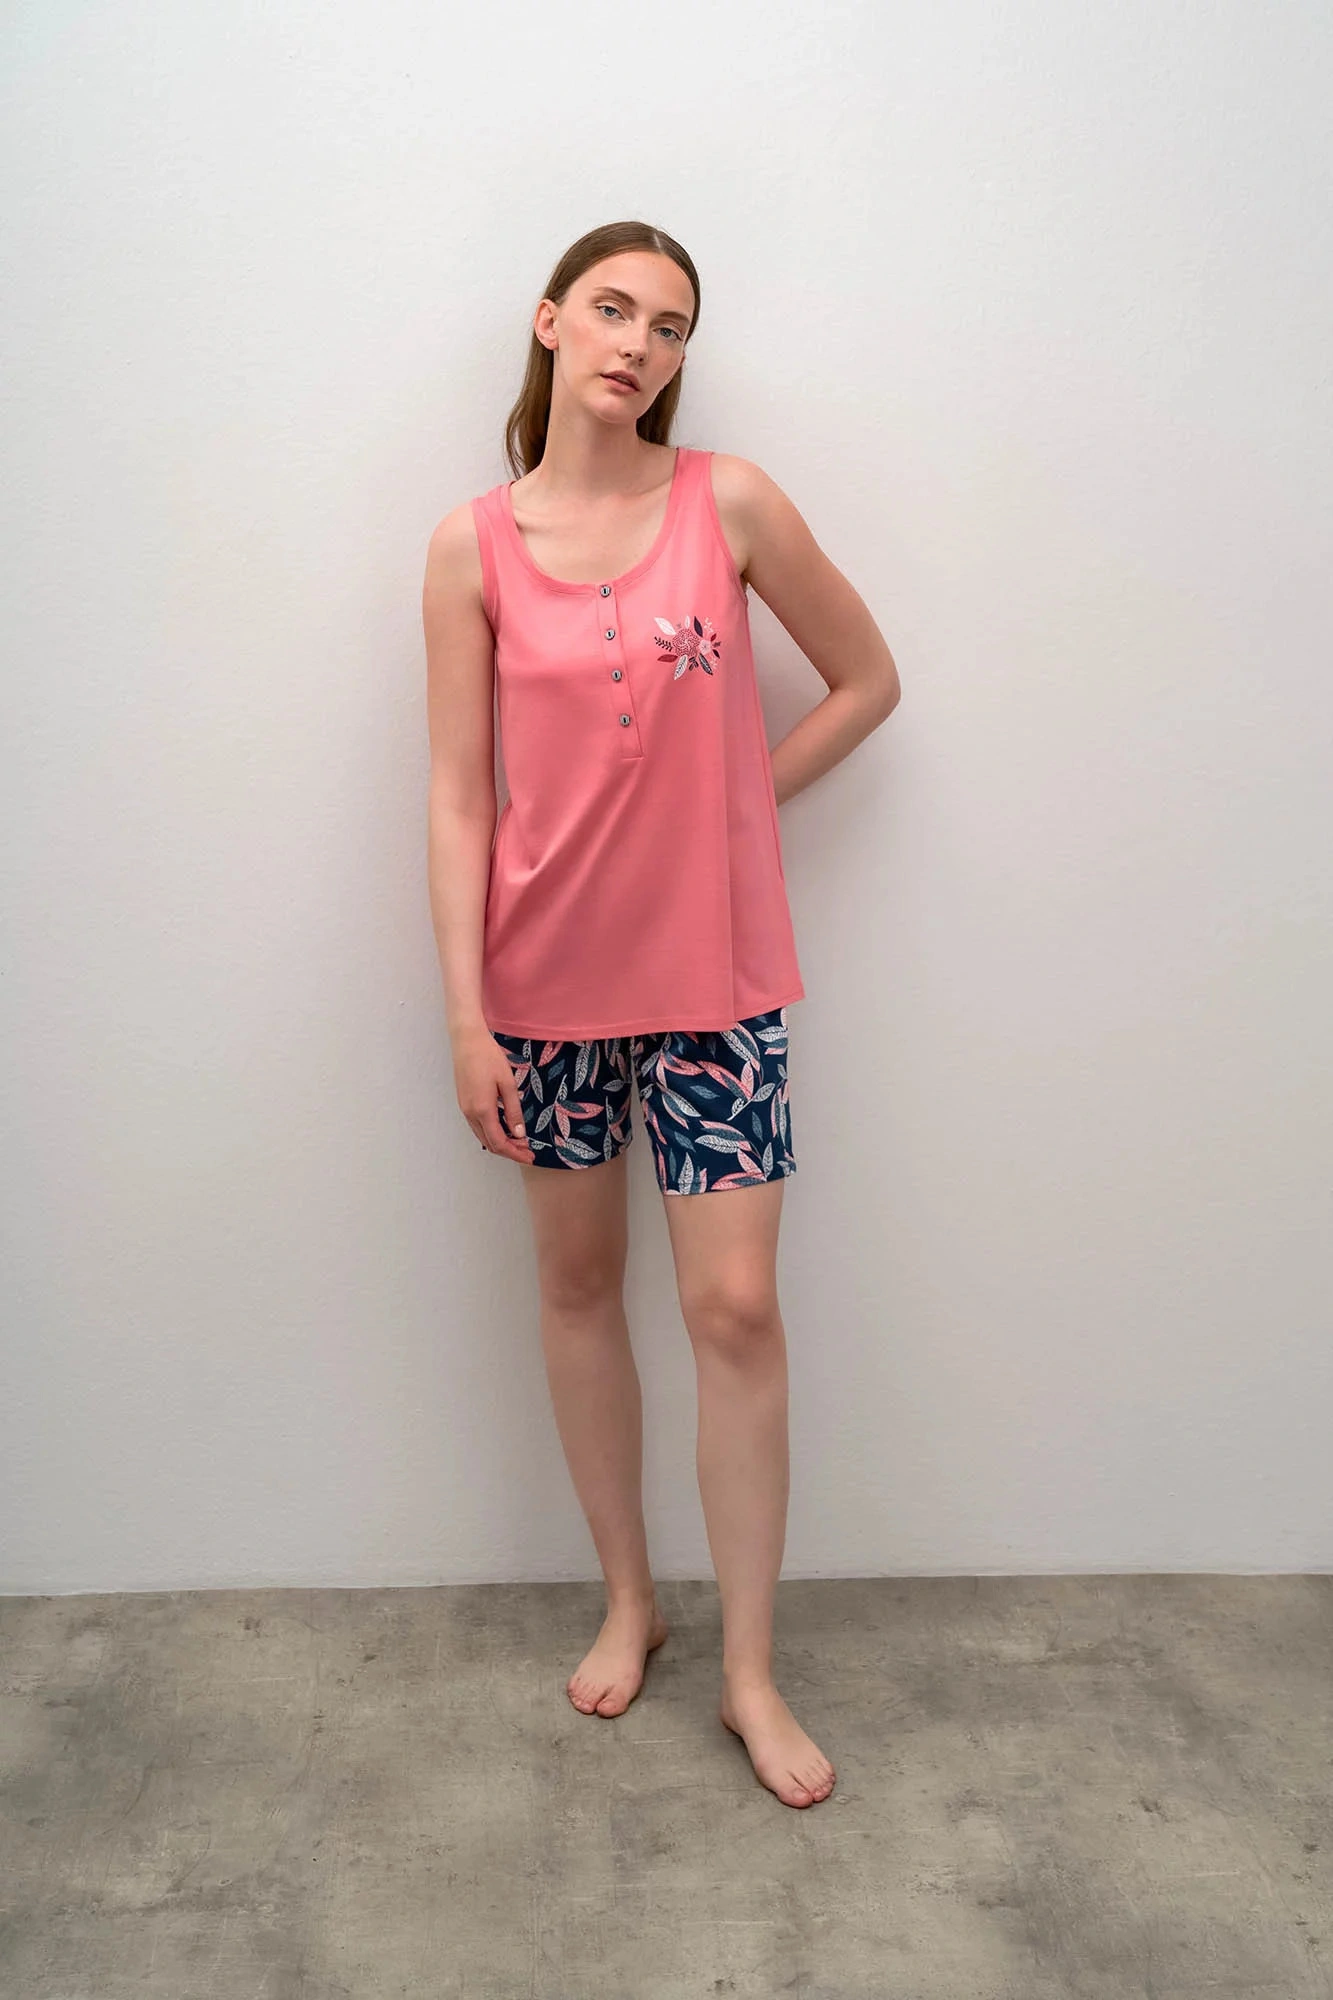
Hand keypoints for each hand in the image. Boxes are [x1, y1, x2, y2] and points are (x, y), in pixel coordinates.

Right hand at [452, 1026, 534, 1162]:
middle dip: (510, 1151)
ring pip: (483, 1136)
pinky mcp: (464, 1103)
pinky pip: (478, 1126)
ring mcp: (465, 1109)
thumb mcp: (507, 1084)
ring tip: (519, 1141)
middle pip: (490, 1143)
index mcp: (483, 1110)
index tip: (530, 1156)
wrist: (466, 1041)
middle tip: (528, 1151)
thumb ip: (513, 1110)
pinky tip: (504, 1128)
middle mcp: (471, 1114)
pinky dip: (492, 1133)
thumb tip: (519, 1134)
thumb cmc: (489, 1058)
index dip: (515, 1153)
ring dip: (500, 1142)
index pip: (499, 1142)